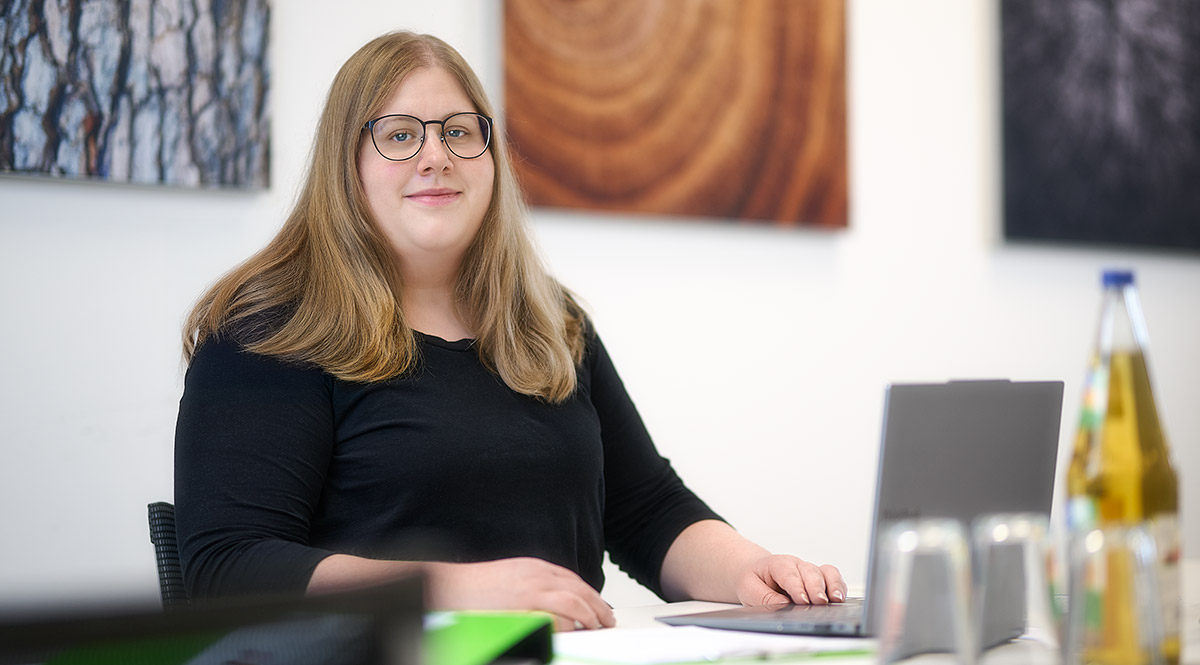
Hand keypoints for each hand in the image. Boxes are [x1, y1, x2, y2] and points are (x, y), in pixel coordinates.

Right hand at [426, 557, 614, 630]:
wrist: (448, 586)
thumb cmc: (474, 588)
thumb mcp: (510, 579)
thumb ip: (531, 586)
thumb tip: (549, 603)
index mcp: (534, 567)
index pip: (572, 578)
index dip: (588, 593)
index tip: (598, 604)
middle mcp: (537, 575)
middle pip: (579, 588)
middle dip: (597, 604)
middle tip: (607, 618)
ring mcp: (532, 590)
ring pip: (575, 601)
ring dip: (591, 615)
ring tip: (598, 626)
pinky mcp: (525, 606)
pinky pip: (557, 616)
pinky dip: (569, 625)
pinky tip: (574, 633)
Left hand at [735, 554, 846, 606]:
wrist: (756, 572)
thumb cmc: (754, 579)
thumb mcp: (748, 588)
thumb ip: (764, 597)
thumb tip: (783, 605)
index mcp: (778, 564)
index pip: (789, 574)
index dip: (797, 587)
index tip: (802, 600)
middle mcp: (797, 566)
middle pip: (811, 572)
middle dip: (816, 587)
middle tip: (819, 601)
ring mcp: (810, 571)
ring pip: (826, 572)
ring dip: (832, 585)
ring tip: (836, 599)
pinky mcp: (819, 580)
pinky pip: (834, 578)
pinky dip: (839, 587)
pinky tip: (840, 598)